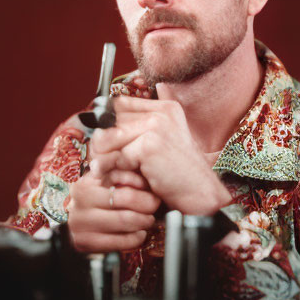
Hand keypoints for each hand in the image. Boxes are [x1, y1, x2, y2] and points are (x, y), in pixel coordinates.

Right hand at [67, 162, 159, 253]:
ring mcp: (79, 224)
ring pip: (125, 223)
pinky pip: (120, 242)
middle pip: (126, 207)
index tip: (150, 190)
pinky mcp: (83, 242)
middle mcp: (79, 204)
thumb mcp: (106, 178)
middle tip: (153, 205)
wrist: (77, 219)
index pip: (125, 191)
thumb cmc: (97, 196)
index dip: (143, 191)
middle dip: (147, 207)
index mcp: (84, 185)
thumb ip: (121, 171)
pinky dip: (136, 238)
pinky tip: (138, 232)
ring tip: (147, 218)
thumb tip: (142, 176)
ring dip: (144, 222)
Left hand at [89, 97, 230, 215]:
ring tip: (107, 171)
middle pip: (110, 121)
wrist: (200, 194)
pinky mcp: (149, 146)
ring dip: (104, 158)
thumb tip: (99, 129)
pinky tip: (125, 180)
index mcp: (164, 108)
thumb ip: (136, 129)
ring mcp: (156, 127)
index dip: (108, 124)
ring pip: (108, 139)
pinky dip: (117, 172)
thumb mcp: (160, 143)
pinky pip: (117, 157)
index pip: (119, 105)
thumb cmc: (177, 173)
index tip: (106, 142)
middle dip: (102, 143)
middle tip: (101, 160)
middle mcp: (160, 113)